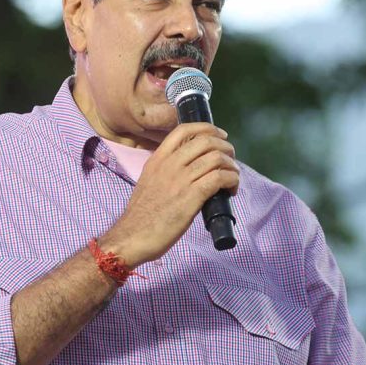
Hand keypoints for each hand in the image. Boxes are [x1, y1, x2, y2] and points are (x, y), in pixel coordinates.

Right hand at [100, 123, 238, 267]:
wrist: (132, 236)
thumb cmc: (141, 215)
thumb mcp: (148, 181)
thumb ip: (164, 170)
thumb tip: (188, 168)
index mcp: (158, 159)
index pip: (183, 130)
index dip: (207, 128)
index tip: (220, 136)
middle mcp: (170, 164)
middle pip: (206, 141)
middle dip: (225, 147)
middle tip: (231, 158)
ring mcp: (181, 180)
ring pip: (216, 158)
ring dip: (231, 166)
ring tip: (233, 177)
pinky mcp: (192, 196)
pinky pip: (219, 178)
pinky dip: (231, 180)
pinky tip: (231, 189)